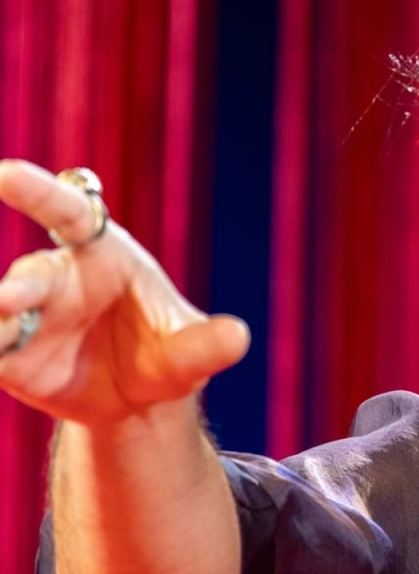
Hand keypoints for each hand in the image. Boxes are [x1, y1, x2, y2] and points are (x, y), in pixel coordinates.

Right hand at [0, 159, 248, 423]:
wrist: (136, 400)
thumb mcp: (188, 354)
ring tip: (1, 331)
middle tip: (14, 297)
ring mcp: (29, 317)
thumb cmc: (165, 355)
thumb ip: (204, 345)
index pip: (70, 213)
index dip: (39, 192)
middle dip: (21, 285)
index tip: (4, 173)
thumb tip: (240, 337)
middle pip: (34, 272)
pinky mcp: (7, 358)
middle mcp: (59, 279)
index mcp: (104, 255)